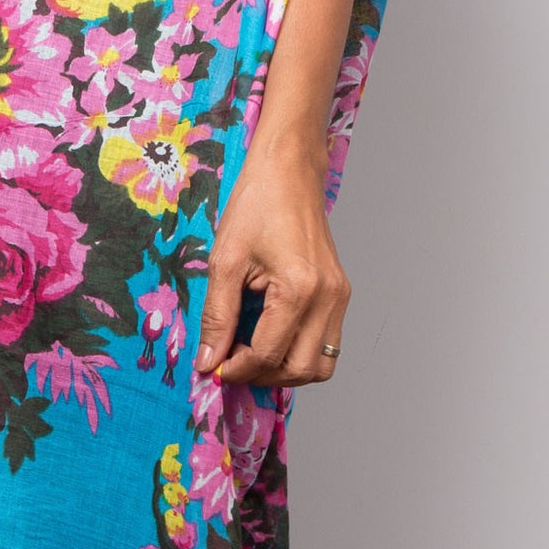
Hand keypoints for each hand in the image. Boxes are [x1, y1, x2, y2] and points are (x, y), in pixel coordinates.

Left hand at [197, 137, 347, 387]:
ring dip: (285, 371)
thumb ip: (216, 317)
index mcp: (299, 288)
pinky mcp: (340, 294)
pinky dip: (298, 352)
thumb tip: (208, 362)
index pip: (269, 355)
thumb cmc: (255, 205)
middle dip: (262, 376)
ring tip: (251, 354)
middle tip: (231, 362)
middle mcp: (328, 298)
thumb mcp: (225, 261)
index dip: (237, 369)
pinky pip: (326, 344)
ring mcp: (340, 297)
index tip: (214, 367)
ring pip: (320, 365)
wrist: (289, 172)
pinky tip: (270, 337)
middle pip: (300, 370)